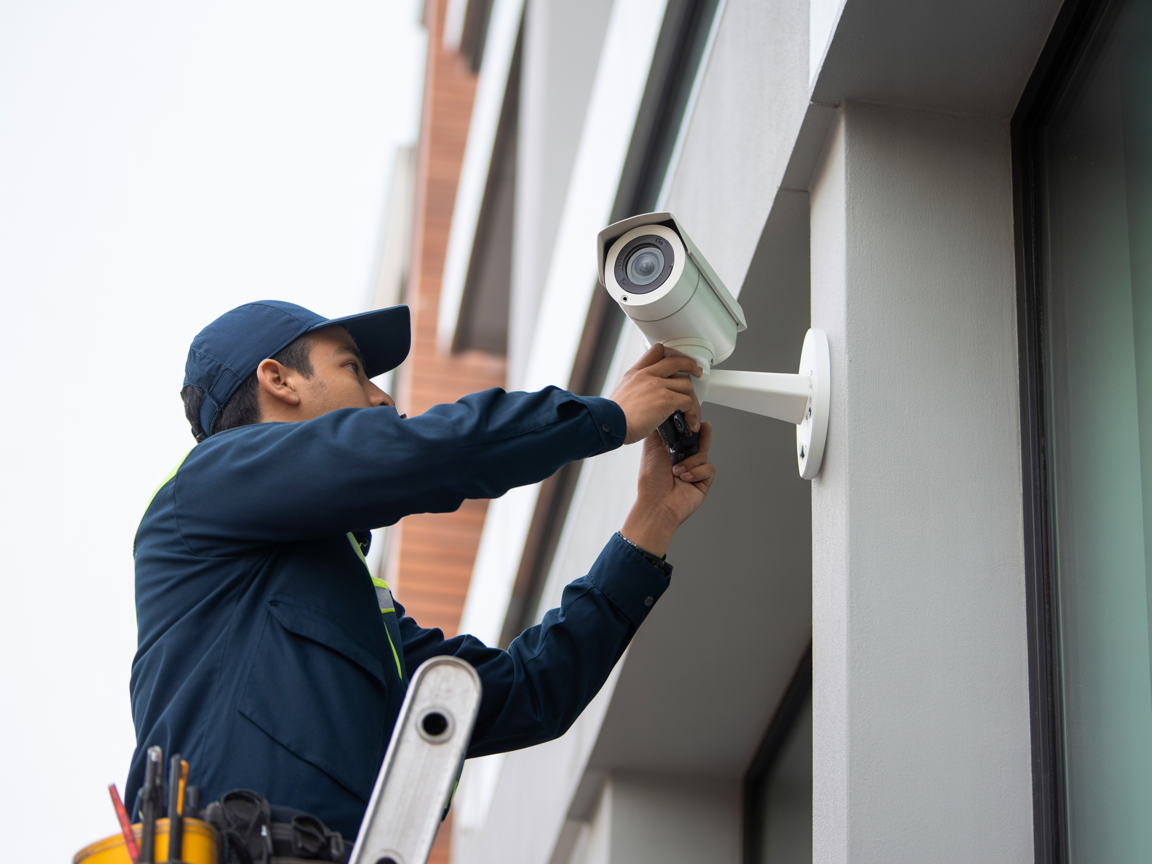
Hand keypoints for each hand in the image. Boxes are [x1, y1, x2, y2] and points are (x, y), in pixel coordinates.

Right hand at [609, 343, 702, 444]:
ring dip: (693, 400)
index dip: (671, 354)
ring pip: (686, 384)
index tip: (678, 362)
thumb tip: (645, 397)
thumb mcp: (621, 392)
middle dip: (691, 365)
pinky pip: (688, 402)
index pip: (657, 351)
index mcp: (636, 373)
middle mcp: (647, 375)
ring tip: (691, 413)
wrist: (608, 423)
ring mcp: (657, 385)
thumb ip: (636, 388)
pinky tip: (689, 422)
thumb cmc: (612, 416)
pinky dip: (693, 413)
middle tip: (697, 372)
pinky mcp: (665, 399)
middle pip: (677, 361)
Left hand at [620, 423, 714, 556]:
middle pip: (699, 443)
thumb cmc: (651, 481)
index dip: (689, 428)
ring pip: (703, 455)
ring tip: (677, 471)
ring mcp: (694, 472)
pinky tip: (686, 478)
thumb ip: (660, 431)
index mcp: (670, 453)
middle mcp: (683, 462)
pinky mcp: (703, 482)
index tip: (692, 419)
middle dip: (702, 435)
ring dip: (690, 462)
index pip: (684, 436)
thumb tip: (665, 418)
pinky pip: (709, 468)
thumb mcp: (651, 448)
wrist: (658, 504)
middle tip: (704, 426)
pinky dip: (697, 472)